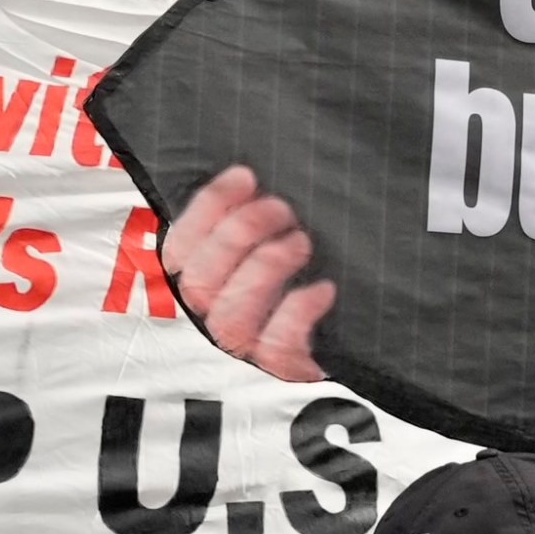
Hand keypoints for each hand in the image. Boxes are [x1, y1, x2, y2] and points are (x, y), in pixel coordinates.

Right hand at [162, 166, 334, 380]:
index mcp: (208, 274)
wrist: (355, 321)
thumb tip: (254, 170)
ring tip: (302, 242)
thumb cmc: (311, 263)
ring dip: (264, 271)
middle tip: (283, 210)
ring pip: (229, 320)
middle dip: (239, 236)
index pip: (179, 249)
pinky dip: (298, 312)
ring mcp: (249, 344)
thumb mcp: (280, 228)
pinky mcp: (283, 363)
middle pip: (199, 283)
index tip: (246, 176)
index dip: (207, 209)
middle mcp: (218, 312)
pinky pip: (276, 348)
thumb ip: (259, 204)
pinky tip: (324, 288)